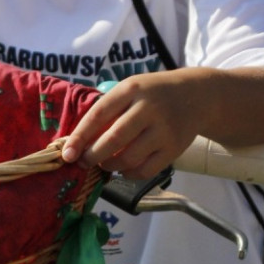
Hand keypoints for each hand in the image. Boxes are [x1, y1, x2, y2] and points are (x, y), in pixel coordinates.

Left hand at [61, 72, 198, 177]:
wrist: (196, 96)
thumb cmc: (153, 93)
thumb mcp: (131, 89)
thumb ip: (109, 109)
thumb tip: (79, 141)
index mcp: (131, 89)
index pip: (99, 114)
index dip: (80, 137)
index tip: (67, 153)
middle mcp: (148, 108)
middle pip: (113, 139)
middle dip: (92, 156)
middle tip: (83, 162)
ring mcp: (163, 130)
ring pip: (128, 158)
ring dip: (110, 166)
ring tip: (104, 163)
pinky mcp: (174, 148)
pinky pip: (146, 170)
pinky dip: (129, 174)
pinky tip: (123, 169)